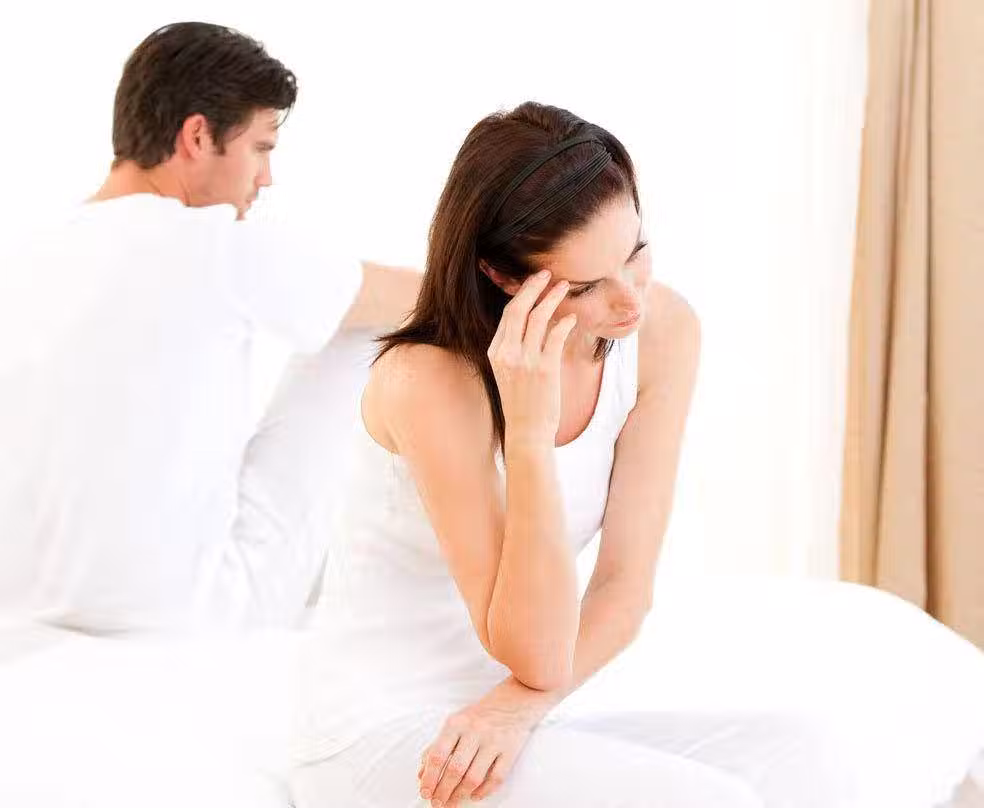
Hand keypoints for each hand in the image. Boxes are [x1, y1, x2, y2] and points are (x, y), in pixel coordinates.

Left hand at [417, 678, 552, 805]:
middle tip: (437, 803)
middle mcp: (474, 731)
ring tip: (452, 802)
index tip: (425, 792)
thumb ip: (437, 746)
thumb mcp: (455, 723)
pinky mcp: (510, 750)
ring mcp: (493, 741)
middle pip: (455, 769)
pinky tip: (474, 796)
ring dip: (460, 795)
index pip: (438, 755)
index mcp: (456, 723)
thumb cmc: (481, 714)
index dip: (430, 777)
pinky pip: (496, 778)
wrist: (514, 701)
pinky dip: (484, 791)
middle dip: (443, 791)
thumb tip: (422, 773)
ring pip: (474, 777)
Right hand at [487, 270, 576, 445]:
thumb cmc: (522, 403)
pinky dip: (565, 323)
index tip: (534, 284)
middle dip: (533, 287)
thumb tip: (533, 325)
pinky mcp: (544, 369)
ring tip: (564, 288)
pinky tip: (572, 318)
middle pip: (518, 309)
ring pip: (538, 318)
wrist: (527, 432)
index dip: (522, 295)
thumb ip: (515, 349)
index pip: (507, 315)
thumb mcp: (509, 373)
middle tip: (546, 274)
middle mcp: (507, 354)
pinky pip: (555, 336)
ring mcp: (525, 361)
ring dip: (552, 299)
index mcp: (496, 352)